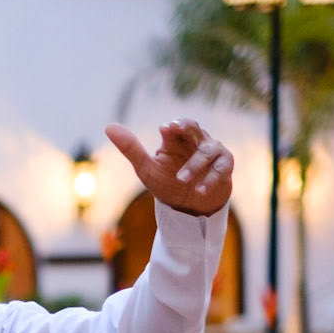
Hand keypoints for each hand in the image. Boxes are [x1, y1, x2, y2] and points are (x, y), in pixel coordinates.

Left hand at [105, 120, 232, 217]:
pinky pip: (221, 169)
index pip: (176, 126)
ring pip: (207, 151)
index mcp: (176, 139)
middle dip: (187, 127)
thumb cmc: (168, 182)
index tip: (166, 129)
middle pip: (195, 128)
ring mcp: (212, 153)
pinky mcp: (224, 167)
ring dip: (194, 165)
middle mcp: (195, 141)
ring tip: (181, 179)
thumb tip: (108, 126)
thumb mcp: (146, 168)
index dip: (173, 126)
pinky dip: (211, 179)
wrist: (189, 206)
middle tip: (175, 128)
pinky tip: (200, 190)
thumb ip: (130, 148)